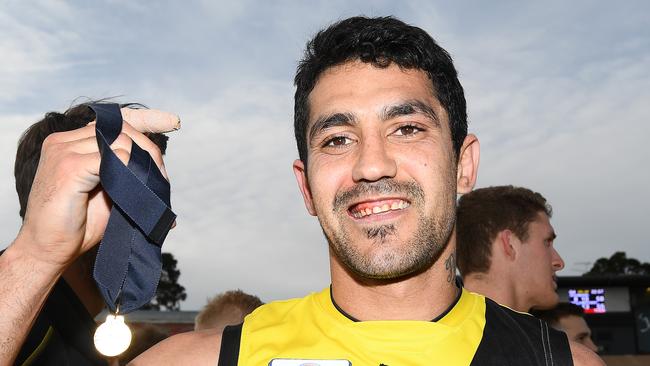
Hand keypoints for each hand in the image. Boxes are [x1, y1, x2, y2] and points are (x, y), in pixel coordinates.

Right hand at [14, 110, 173, 269]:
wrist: (48, 249)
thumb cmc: (78, 224)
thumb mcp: (108, 191)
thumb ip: (125, 171)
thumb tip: (159, 168)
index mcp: (73, 142)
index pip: (113, 119)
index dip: (146, 118)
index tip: (173, 121)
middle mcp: (66, 140)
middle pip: (124, 131)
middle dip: (151, 155)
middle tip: (162, 184)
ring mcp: (65, 150)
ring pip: (123, 143)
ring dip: (144, 168)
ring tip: (149, 193)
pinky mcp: (69, 166)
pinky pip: (116, 158)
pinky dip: (130, 176)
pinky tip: (129, 193)